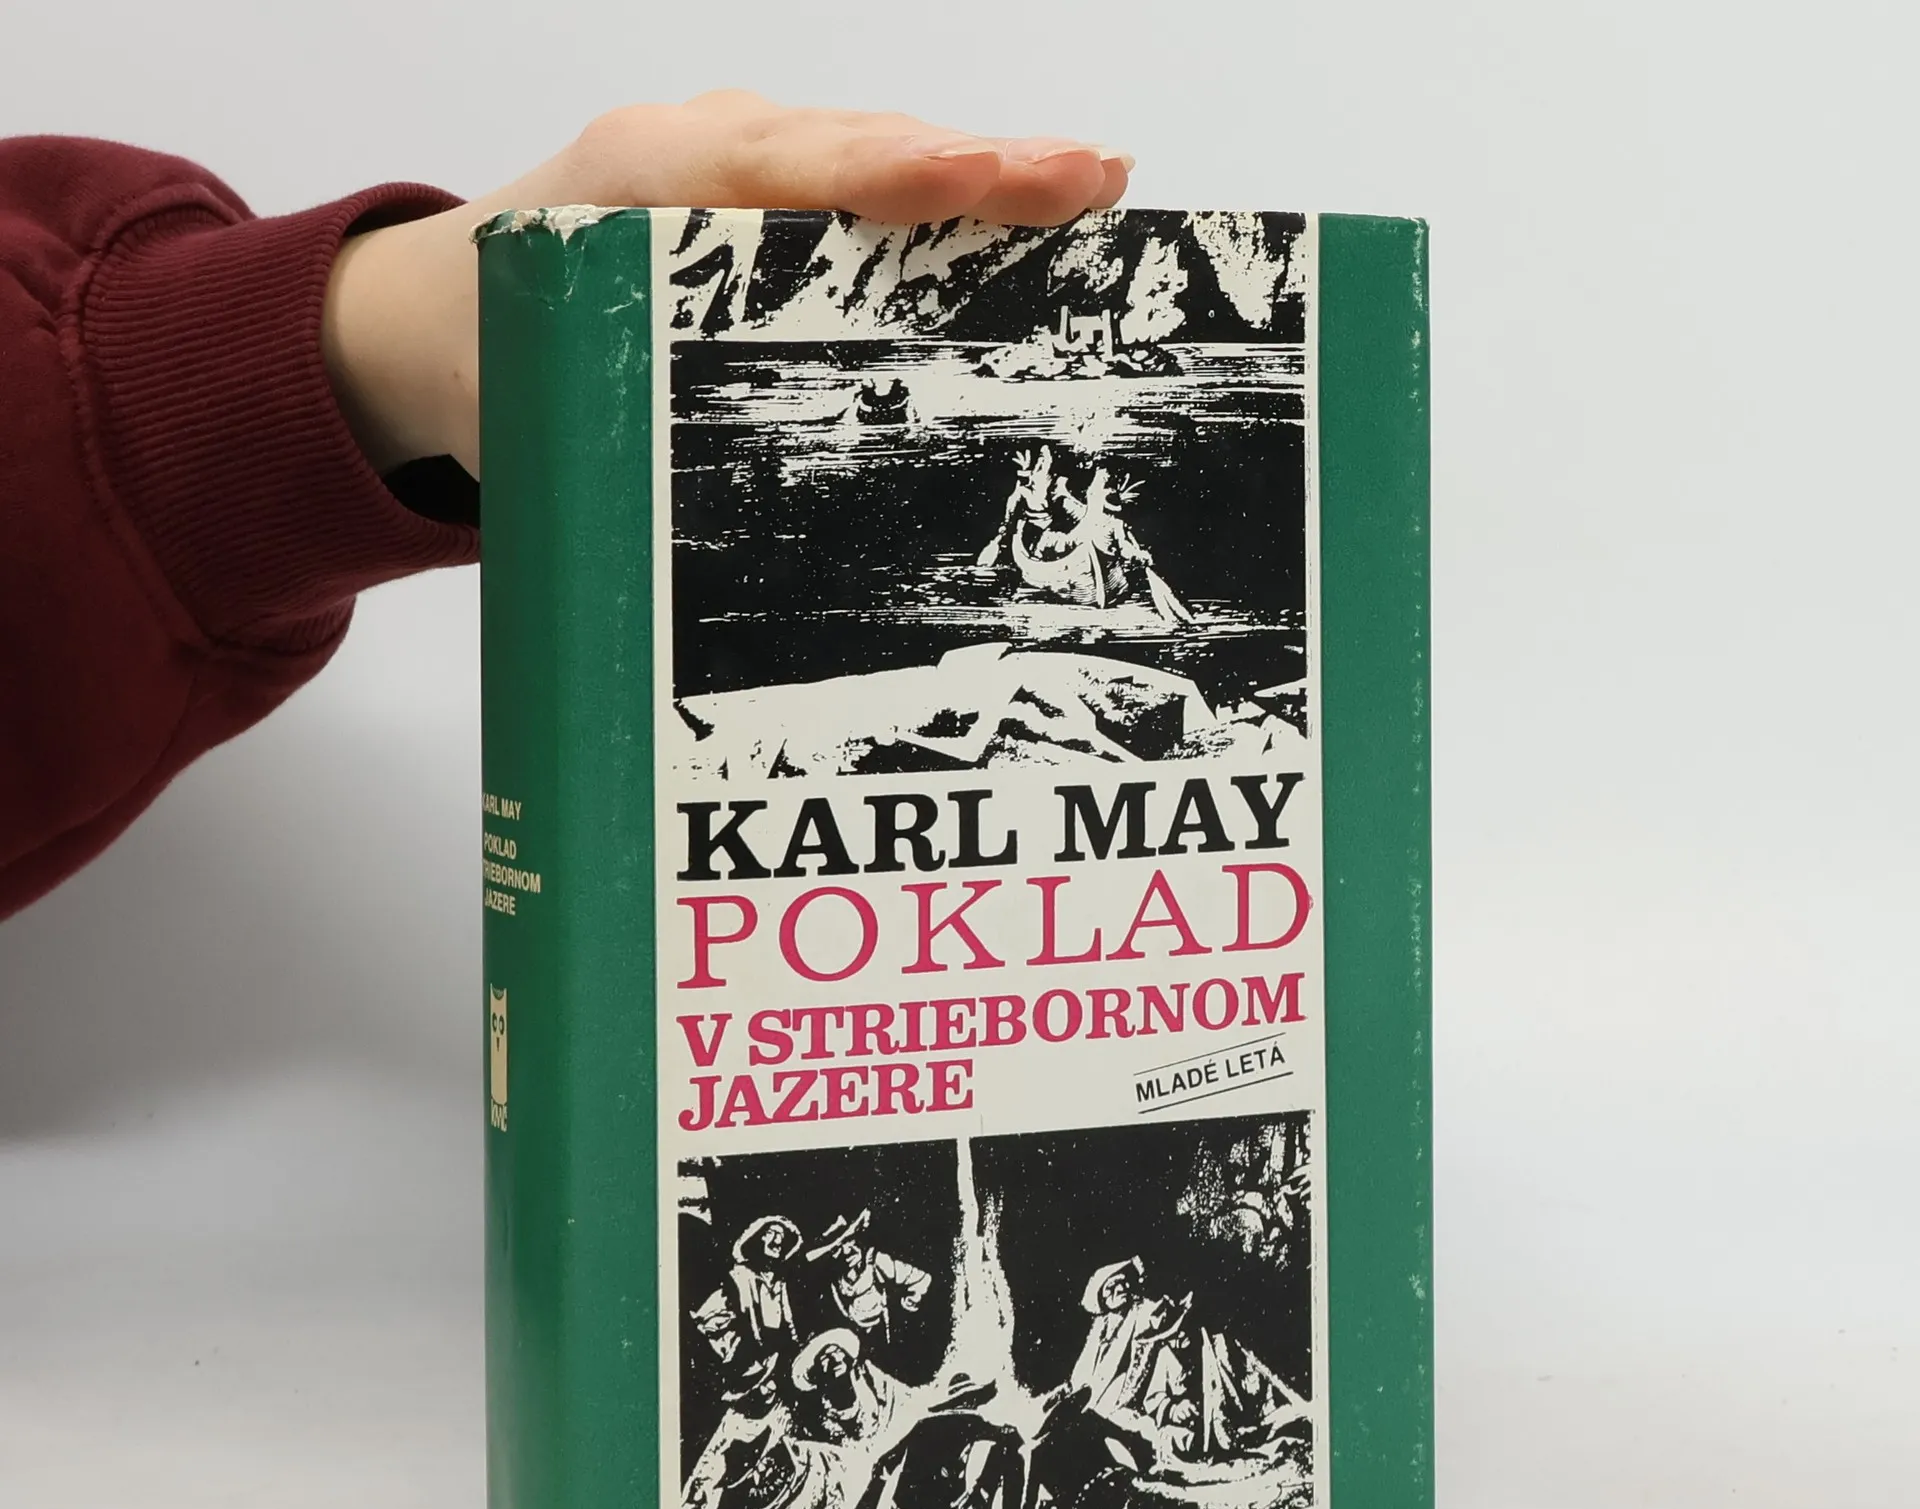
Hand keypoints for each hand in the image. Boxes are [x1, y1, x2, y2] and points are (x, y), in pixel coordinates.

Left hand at [322, 93, 1134, 478]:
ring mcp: (732, 150)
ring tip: (1092, 186)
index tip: (972, 177)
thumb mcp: (541, 413)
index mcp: (634, 194)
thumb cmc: (498, 359)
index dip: (884, 177)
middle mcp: (694, 150)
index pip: (782, 172)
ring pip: (871, 149)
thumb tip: (714, 562)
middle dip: (978, 164)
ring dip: (983, 172)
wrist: (438, 306)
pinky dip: (945, 187)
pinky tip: (1027, 203)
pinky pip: (862, 170)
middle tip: (1090, 178)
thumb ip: (620, 453)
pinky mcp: (760, 173)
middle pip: (856, 145)